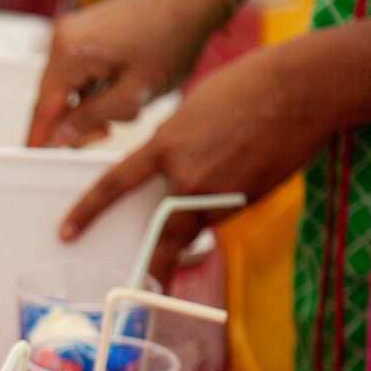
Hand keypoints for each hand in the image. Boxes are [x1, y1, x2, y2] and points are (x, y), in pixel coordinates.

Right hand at [27, 0, 227, 148]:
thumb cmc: (172, 39)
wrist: (191, 0)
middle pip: (52, 97)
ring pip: (66, 87)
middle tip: (103, 133)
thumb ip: (90, 120)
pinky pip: (76, 71)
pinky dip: (91, 88)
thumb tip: (60, 138)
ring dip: (86, 105)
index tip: (34, 158)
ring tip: (122, 105)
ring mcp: (72, 32)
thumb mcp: (133, 95)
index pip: (44, 107)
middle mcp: (63, 38)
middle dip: (73, 122)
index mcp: (70, 52)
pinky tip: (117, 90)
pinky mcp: (84, 32)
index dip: (39, 138)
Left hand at [59, 45, 330, 282]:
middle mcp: (187, 177)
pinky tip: (250, 165)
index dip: (87, 211)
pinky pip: (226, 211)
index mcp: (166, 147)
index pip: (114, 185)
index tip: (67, 232)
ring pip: (200, 218)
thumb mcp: (192, 111)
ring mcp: (219, 193)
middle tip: (146, 283)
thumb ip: (173, 143)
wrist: (303, 89)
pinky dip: (230, 198)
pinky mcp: (248, 201)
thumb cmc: (249, 87)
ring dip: (207, 206)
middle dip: (159, 258)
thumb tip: (168, 168)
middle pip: (166, 229)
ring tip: (236, 160)